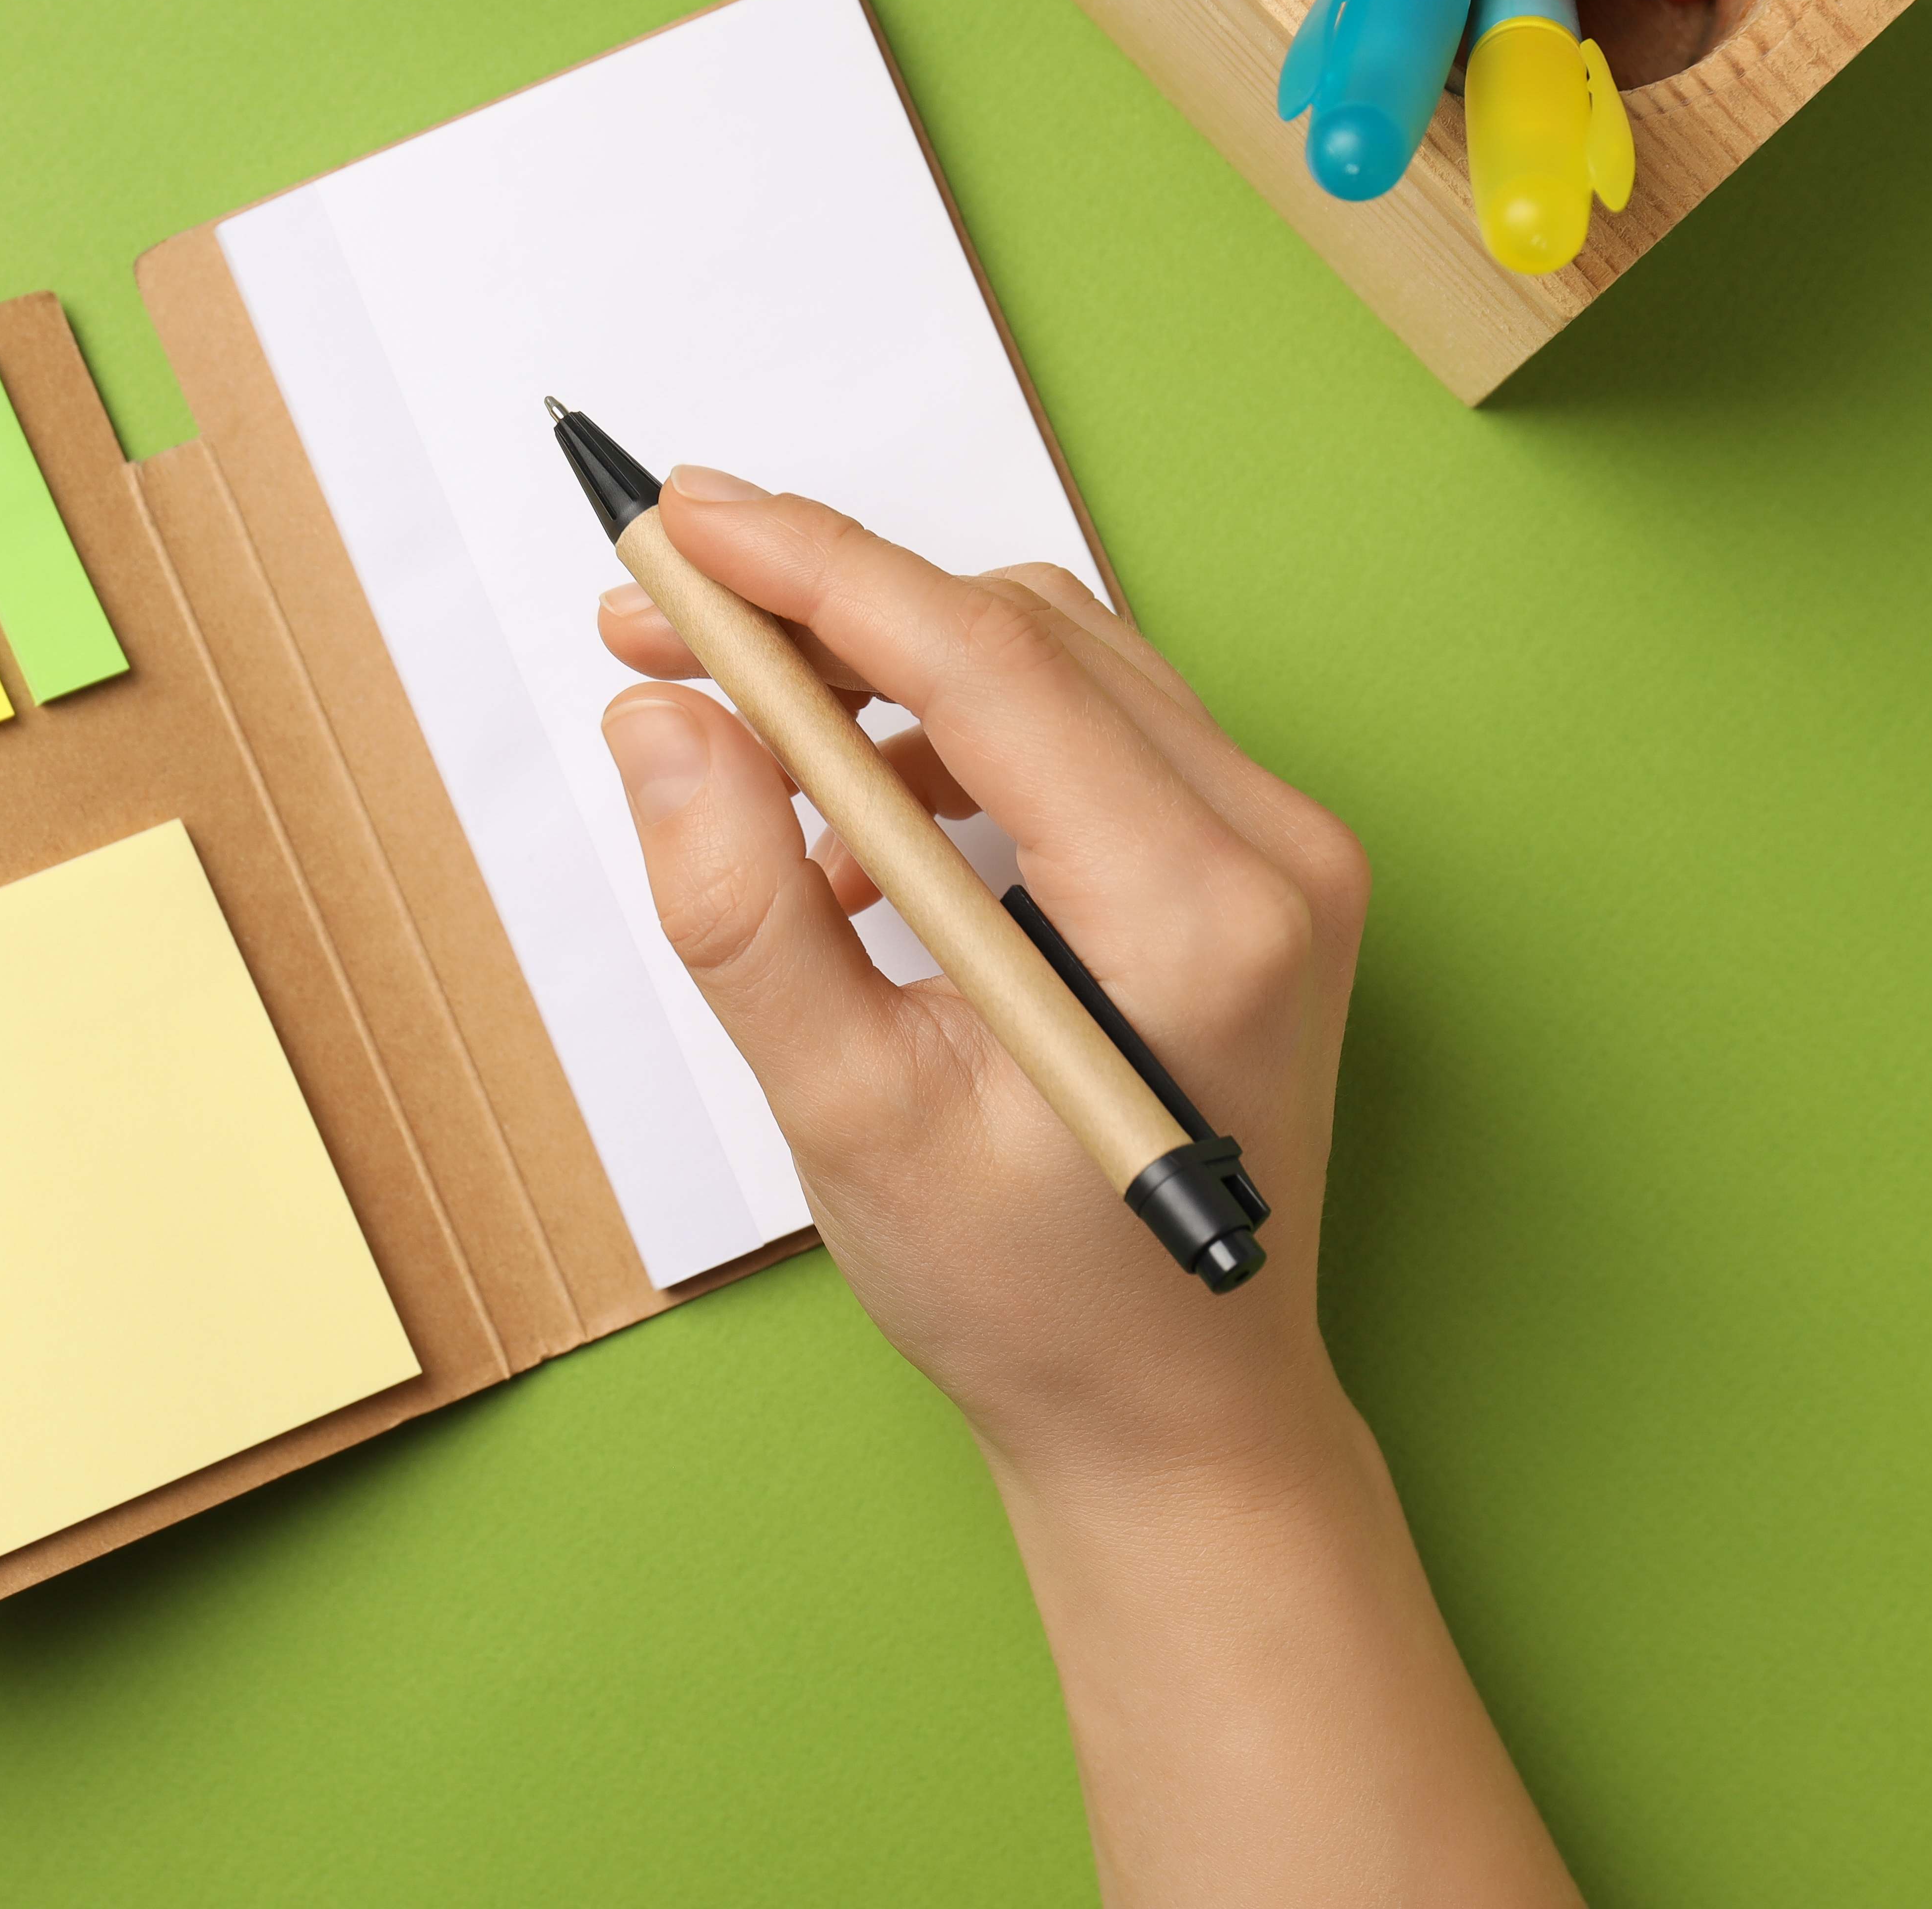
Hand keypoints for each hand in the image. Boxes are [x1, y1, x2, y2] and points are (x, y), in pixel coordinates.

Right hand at [595, 471, 1575, 1906]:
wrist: (1173, 1408)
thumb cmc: (1026, 1298)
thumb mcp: (848, 1119)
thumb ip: (744, 912)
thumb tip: (662, 721)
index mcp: (1195, 916)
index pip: (984, 664)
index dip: (815, 572)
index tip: (676, 523)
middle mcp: (1271, 853)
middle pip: (1018, 635)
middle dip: (822, 603)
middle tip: (655, 611)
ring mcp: (1275, 852)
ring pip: (1050, 659)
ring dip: (878, 655)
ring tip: (724, 702)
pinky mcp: (1244, 866)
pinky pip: (1082, 725)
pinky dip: (946, 725)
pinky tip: (839, 806)